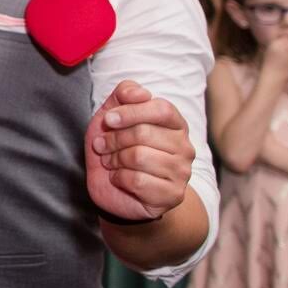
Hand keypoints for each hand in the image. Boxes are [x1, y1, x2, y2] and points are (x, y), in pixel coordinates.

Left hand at [86, 81, 193, 220]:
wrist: (114, 190)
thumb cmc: (116, 149)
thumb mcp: (112, 116)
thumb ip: (123, 94)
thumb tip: (139, 92)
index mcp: (175, 124)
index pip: (162, 109)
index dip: (131, 112)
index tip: (108, 120)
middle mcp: (185, 147)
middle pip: (144, 133)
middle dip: (114, 139)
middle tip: (102, 146)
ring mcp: (181, 173)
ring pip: (139, 157)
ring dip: (114, 159)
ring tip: (109, 161)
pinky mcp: (172, 195)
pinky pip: (137, 180)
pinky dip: (119, 177)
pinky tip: (118, 178)